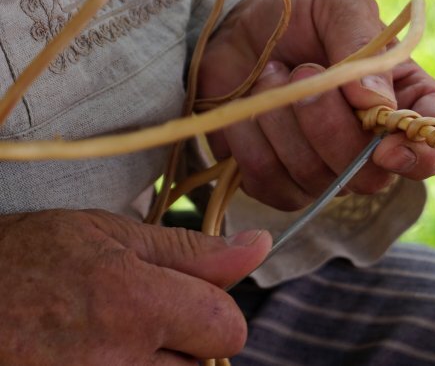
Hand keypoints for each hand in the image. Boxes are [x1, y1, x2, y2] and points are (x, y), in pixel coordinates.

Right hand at [0, 209, 269, 363]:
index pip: (229, 328)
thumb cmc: (22, 259)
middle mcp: (119, 362)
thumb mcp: (106, 235)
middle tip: (132, 320)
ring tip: (105, 340)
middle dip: (183, 343)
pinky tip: (87, 356)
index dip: (212, 309)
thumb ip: (190, 250)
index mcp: (135, 304)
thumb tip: (259, 247)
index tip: (184, 298)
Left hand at [199, 0, 434, 209]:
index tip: (387, 147)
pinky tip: (253, 102)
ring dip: (285, 120)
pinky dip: (253, 138)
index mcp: (406, 102)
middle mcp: (372, 147)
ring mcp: (327, 172)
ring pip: (317, 179)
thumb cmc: (301, 16)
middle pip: (371, 177)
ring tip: (273, 72)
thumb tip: (376, 101)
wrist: (238, 30)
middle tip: (306, 70)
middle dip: (332, 129)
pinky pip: (270, 181)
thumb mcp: (337, 5)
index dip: (422, 158)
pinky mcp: (281, 184)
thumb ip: (362, 40)